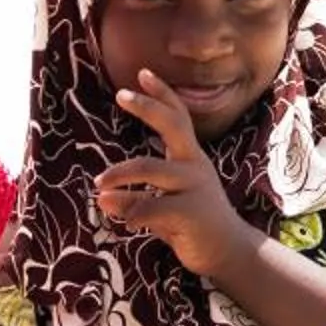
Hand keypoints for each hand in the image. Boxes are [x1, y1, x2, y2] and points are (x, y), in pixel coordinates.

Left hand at [96, 69, 255, 282]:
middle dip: (147, 107)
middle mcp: (194, 165)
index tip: (143, 73)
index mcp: (190, 157)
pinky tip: (119, 220)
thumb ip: (134, 198)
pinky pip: (151, 207)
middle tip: (121, 96)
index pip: (179, 117)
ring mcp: (194, 187)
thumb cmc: (191, 224)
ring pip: (150, 168)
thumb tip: (102, 197)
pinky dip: (130, 212)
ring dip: (119, 173)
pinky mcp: (191, 213)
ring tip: (98, 185)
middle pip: (172, 125)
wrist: (227, 253)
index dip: (163, 94)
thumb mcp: (161, 206)